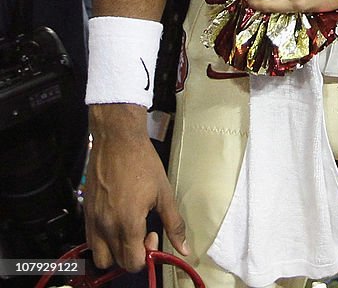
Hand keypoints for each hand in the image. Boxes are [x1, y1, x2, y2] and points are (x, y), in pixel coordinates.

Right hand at [85, 105, 188, 271]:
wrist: (118, 140)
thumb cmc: (141, 162)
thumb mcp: (164, 193)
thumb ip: (174, 224)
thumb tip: (184, 248)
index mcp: (128, 223)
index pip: (134, 262)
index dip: (147, 254)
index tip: (154, 235)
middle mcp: (107, 226)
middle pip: (118, 263)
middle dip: (133, 254)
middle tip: (144, 232)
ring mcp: (94, 221)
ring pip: (100, 257)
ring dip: (115, 252)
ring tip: (128, 231)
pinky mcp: (86, 213)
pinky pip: (90, 241)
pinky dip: (103, 241)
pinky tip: (117, 222)